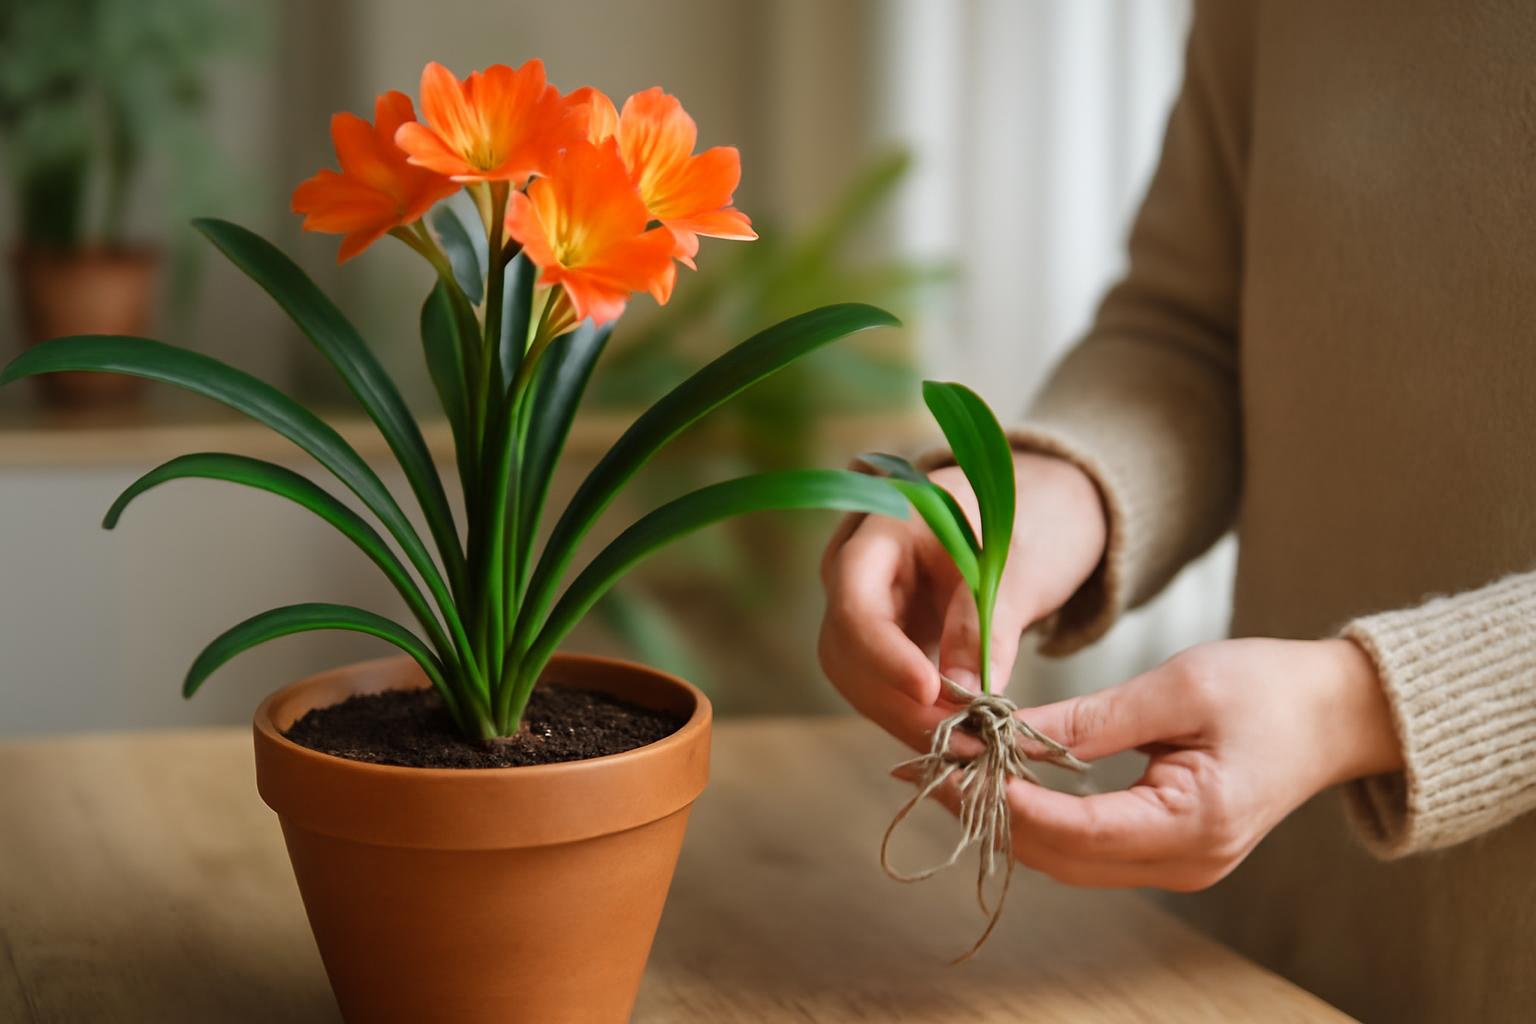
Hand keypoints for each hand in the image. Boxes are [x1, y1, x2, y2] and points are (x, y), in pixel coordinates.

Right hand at [818, 451, 1105, 750]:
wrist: (1041, 511)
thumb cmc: (1032, 516)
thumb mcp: (1020, 564)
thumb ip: (988, 623)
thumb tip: (964, 697)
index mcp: (882, 527)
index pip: (855, 599)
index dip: (884, 653)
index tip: (931, 692)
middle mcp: (857, 569)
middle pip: (847, 649)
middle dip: (900, 702)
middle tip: (965, 740)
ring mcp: (865, 605)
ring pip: (858, 679)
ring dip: (908, 720)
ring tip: (972, 745)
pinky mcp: (884, 639)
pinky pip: (883, 686)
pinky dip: (917, 716)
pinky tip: (960, 735)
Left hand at [913, 638, 1403, 889]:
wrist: (1342, 714)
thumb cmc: (1271, 688)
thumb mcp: (1176, 688)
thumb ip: (1089, 719)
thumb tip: (1001, 729)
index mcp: (1193, 823)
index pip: (1070, 827)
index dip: (999, 795)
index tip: (944, 757)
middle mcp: (1183, 863)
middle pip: (1059, 856)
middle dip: (987, 811)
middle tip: (923, 764)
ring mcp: (1178, 867)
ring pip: (1067, 860)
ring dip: (1005, 816)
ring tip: (947, 768)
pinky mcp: (1170, 853)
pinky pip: (1088, 849)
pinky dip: (1039, 817)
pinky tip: (1000, 780)